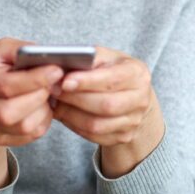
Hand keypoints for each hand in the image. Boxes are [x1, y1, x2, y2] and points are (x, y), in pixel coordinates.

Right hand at [0, 38, 61, 147]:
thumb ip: (20, 50)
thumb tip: (46, 58)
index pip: (5, 85)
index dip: (35, 79)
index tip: (56, 70)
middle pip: (11, 112)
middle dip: (39, 96)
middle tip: (52, 83)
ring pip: (22, 127)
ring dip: (43, 110)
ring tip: (45, 95)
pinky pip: (28, 136)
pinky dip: (42, 121)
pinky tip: (40, 107)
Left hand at [52, 47, 164, 175]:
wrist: (131, 93)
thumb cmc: (112, 70)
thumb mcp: (105, 57)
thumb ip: (88, 59)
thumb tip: (61, 68)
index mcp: (137, 73)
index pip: (112, 79)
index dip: (87, 82)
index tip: (65, 81)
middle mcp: (140, 99)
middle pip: (105, 105)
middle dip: (75, 99)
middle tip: (54, 91)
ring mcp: (134, 121)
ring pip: (97, 125)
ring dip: (71, 114)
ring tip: (56, 103)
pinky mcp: (124, 136)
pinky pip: (94, 136)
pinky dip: (74, 126)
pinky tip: (65, 114)